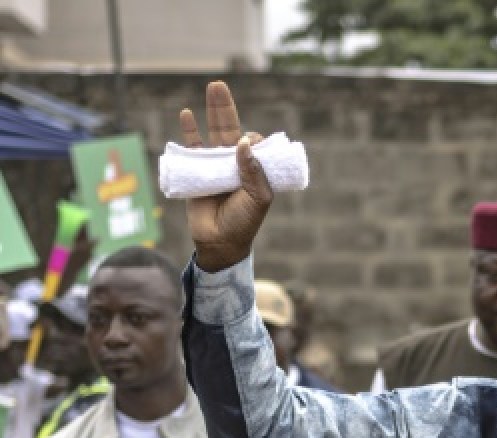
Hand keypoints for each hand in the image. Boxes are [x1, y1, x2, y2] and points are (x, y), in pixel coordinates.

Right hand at [180, 80, 273, 271]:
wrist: (220, 241)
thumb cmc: (244, 222)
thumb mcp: (258, 198)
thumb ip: (254, 171)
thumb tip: (245, 141)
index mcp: (253, 171)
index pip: (253, 145)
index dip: (253, 139)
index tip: (251, 142)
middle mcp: (234, 165)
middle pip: (230, 130)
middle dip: (226, 109)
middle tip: (220, 85)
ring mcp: (215, 166)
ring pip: (212, 134)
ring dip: (211, 111)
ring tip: (212, 88)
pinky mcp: (196, 172)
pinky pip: (192, 149)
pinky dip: (189, 132)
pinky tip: (187, 114)